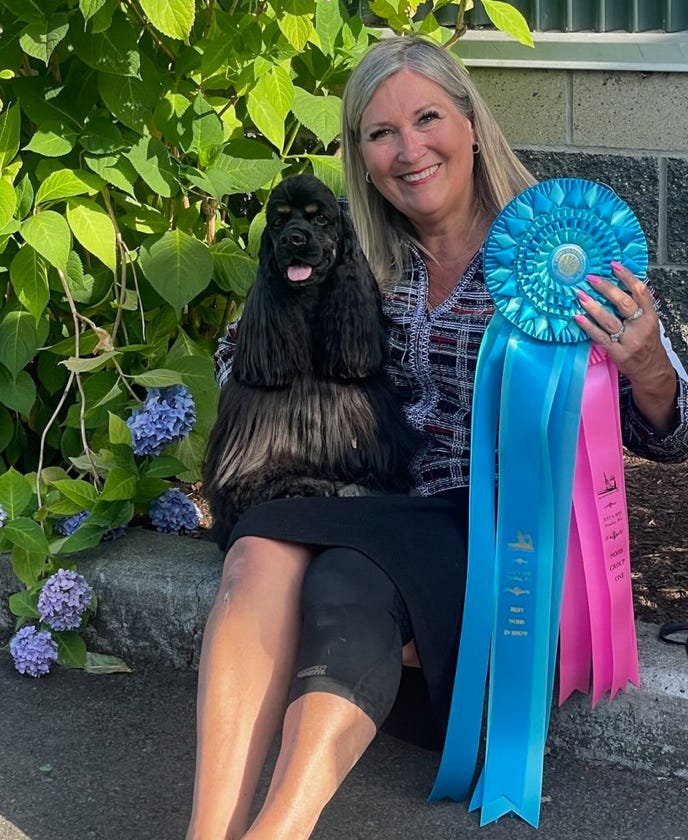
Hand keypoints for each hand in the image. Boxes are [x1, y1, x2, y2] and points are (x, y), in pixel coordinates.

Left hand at [574, 261, 677, 433]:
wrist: (651, 369)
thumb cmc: (646, 342)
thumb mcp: (648, 322)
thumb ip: (636, 306)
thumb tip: (617, 283)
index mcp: (650, 315)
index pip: (640, 291)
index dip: (626, 276)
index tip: (612, 265)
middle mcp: (641, 326)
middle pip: (624, 303)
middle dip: (606, 288)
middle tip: (591, 278)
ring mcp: (629, 340)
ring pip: (610, 320)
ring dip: (593, 307)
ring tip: (580, 295)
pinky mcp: (617, 352)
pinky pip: (600, 337)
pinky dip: (588, 326)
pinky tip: (578, 318)